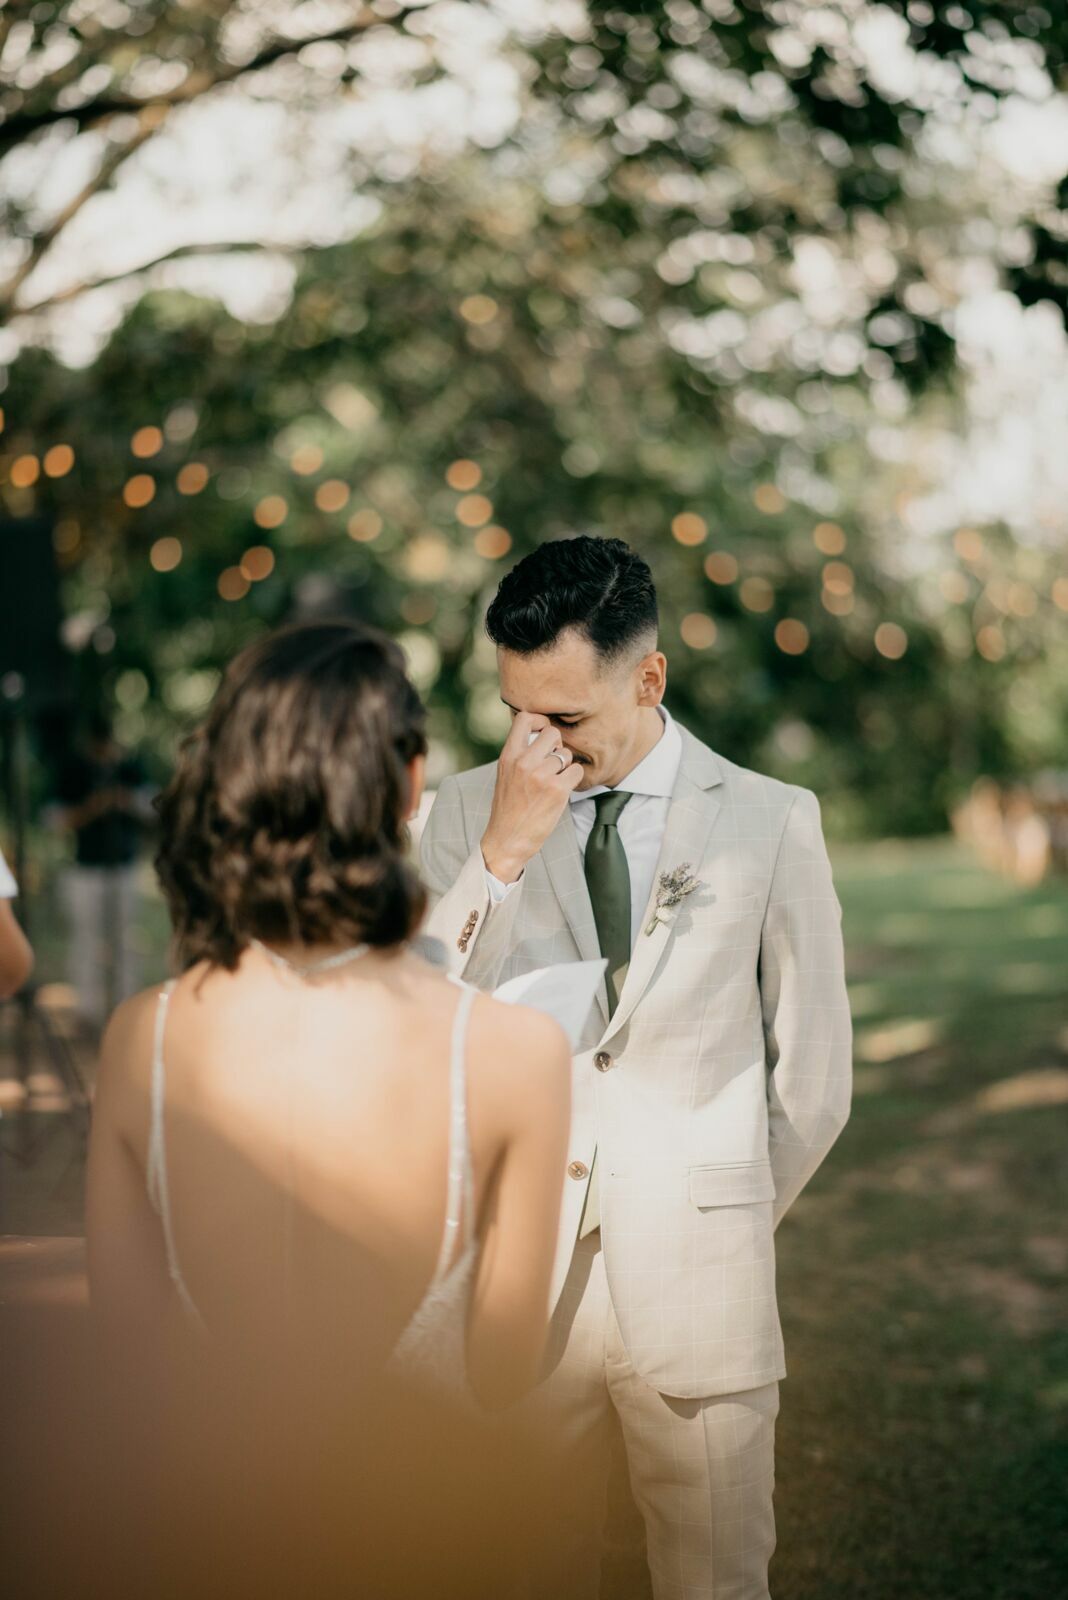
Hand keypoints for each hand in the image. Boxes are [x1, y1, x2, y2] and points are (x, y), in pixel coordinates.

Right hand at [482, 714, 582, 882]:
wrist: (506, 839)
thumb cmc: (508, 809)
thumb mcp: (505, 775)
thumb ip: (520, 755)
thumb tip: (542, 738)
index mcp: (509, 755)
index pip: (525, 718)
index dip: (540, 720)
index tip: (543, 732)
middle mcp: (524, 761)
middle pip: (553, 733)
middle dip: (557, 746)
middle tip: (553, 762)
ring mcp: (541, 775)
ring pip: (567, 754)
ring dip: (566, 766)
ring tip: (554, 780)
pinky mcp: (557, 790)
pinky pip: (577, 771)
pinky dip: (574, 780)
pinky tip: (563, 789)